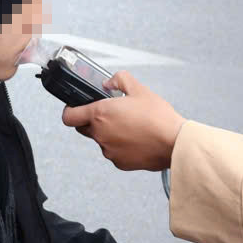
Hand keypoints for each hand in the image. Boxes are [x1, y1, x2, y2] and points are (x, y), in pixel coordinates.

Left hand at [61, 72, 185, 171]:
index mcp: (100, 114)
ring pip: (101, 140)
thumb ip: (120, 80)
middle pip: (83, 128)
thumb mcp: (140, 89)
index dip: (70, 111)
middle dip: (92, 121)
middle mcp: (100, 134)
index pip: (69, 116)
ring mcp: (109, 151)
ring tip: (130, 126)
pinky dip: (121, 146)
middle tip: (110, 114)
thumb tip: (110, 82)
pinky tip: (136, 139)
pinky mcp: (120, 163)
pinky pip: (114, 152)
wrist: (174, 142)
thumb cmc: (158, 117)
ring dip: (109, 133)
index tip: (76, 108)